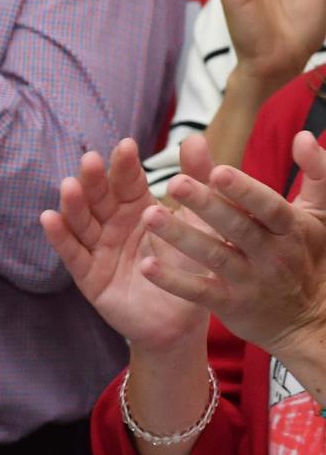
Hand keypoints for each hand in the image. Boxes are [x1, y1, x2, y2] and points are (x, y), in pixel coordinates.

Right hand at [41, 137, 211, 353]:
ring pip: (81, 221)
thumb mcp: (200, 223)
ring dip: (73, 203)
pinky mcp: (88, 276)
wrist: (185, 323)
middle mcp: (113, 224)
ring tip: (69, 186)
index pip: (128, 182)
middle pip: (99, 197)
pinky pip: (72, 254)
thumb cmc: (192, 269)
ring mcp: (98, 249)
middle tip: (93, 160)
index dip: (125, 166)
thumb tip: (194, 137)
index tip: (128, 146)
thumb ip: (197, 181)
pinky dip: (60, 236)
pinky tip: (49, 219)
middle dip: (95, 179)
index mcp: (138, 209)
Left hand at [139, 130, 325, 365]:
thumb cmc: (309, 255)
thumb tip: (303, 135)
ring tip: (149, 216)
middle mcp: (272, 254)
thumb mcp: (319, 216)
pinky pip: (199, 292)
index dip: (244, 190)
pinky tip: (146, 265)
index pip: (268, 206)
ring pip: (214, 256)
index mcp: (291, 228)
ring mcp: (251, 280)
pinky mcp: (231, 304)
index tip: (217, 170)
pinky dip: (174, 281)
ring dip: (180, 237)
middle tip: (173, 182)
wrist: (311, 319)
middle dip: (205, 206)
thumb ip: (316, 174)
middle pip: (236, 228)